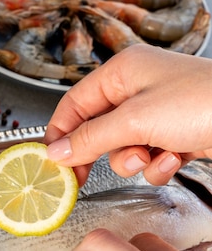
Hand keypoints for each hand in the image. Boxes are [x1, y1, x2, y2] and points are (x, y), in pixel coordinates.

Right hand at [45, 44, 211, 185]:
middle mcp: (137, 91)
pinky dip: (158, 165)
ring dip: (134, 161)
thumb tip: (56, 152)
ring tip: (152, 155)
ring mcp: (156, 114)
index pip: (74, 105)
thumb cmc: (201, 103)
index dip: (61, 134)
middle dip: (102, 153)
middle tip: (84, 178)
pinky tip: (173, 158)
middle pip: (97, 131)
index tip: (53, 163)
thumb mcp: (135, 120)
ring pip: (122, 149)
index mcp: (122, 73)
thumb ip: (91, 139)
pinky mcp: (172, 135)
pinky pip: (148, 157)